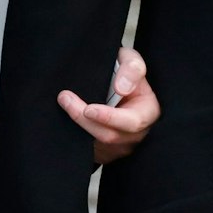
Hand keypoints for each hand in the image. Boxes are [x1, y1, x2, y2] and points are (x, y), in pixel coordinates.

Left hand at [58, 46, 159, 164]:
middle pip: (110, 136)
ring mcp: (121, 146)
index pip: (131, 122)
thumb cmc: (125, 72)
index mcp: (148, 113)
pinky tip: (66, 117)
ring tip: (64, 102)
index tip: (88, 109)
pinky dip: (76, 135)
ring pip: (97, 144)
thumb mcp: (132, 60)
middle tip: (65, 99)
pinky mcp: (105, 151)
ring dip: (77, 126)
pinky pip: (90, 149)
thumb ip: (132, 68)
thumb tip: (122, 88)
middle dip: (84, 120)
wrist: (114, 83)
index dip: (109, 118)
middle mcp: (137, 134)